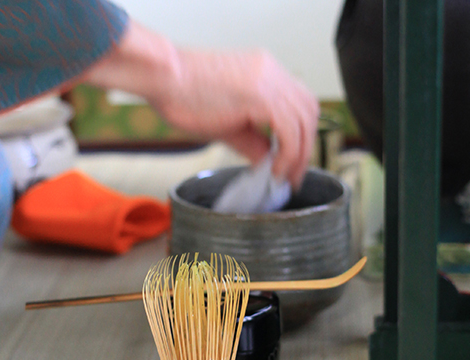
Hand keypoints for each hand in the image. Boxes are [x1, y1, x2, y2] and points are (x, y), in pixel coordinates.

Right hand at [81, 21, 318, 187]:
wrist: (161, 76)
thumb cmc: (181, 94)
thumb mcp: (226, 122)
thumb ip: (252, 140)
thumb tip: (267, 159)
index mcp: (265, 72)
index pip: (300, 103)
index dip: (302, 135)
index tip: (292, 163)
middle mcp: (272, 71)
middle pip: (309, 111)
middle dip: (306, 147)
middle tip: (293, 176)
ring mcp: (269, 80)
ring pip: (304, 120)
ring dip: (299, 154)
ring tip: (284, 177)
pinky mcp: (261, 94)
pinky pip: (288, 129)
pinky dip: (287, 153)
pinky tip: (274, 169)